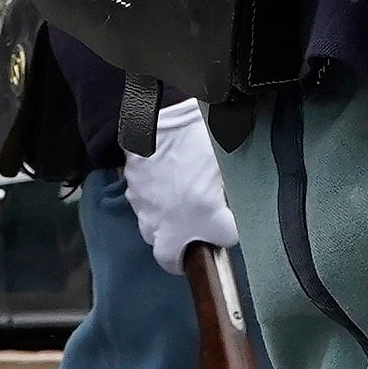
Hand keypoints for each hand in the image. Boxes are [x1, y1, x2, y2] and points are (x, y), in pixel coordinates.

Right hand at [124, 98, 235, 266]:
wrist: (157, 110)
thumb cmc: (198, 132)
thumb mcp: (228, 161)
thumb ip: (234, 191)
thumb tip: (236, 202)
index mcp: (205, 214)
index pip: (226, 239)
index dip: (230, 229)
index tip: (231, 218)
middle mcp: (172, 222)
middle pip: (172, 258)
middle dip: (184, 251)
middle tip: (196, 236)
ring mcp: (146, 210)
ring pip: (154, 236)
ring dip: (167, 228)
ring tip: (179, 204)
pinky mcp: (131, 194)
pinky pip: (143, 211)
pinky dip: (153, 206)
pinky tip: (163, 185)